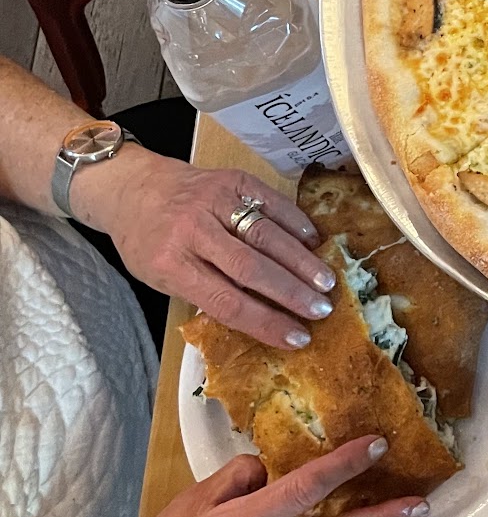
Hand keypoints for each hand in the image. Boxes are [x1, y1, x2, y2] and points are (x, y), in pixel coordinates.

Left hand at [71, 146, 334, 349]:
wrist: (131, 185)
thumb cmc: (146, 240)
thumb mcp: (160, 276)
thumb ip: (205, 292)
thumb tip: (261, 312)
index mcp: (171, 265)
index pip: (226, 301)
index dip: (265, 322)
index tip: (297, 337)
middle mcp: (193, 231)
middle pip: (250, 268)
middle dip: (291, 293)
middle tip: (322, 310)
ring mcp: (214, 201)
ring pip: (265, 234)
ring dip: (300, 261)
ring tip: (326, 282)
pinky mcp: (231, 179)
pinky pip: (270, 201)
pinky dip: (295, 222)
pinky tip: (314, 241)